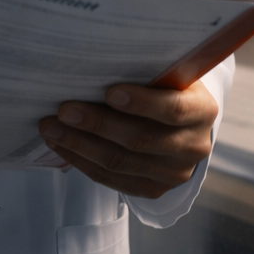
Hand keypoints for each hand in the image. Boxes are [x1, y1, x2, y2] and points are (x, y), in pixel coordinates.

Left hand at [39, 80, 217, 198]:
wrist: (184, 126)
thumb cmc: (169, 90)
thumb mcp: (170, 76)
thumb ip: (147, 74)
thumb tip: (96, 63)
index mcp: (201, 111)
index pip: (172, 110)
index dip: (141, 103)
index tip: (109, 91)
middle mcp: (193, 147)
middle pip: (140, 140)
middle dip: (97, 125)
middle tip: (64, 110)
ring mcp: (173, 174)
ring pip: (120, 163)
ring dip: (80, 146)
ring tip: (52, 129)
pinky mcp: (153, 190)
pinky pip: (112, 180)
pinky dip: (83, 162)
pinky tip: (62, 147)